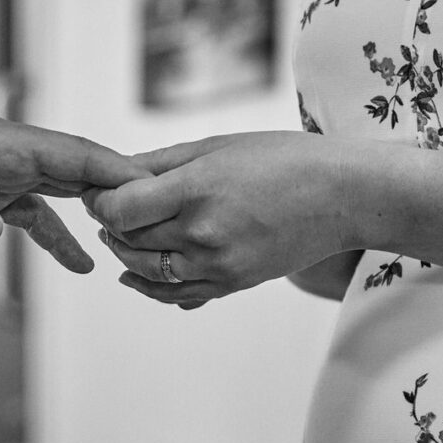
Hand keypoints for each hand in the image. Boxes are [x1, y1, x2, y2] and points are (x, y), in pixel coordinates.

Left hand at [0, 93, 146, 272]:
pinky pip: (37, 216)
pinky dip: (60, 238)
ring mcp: (4, 173)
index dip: (123, 172)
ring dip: (101, 216)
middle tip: (174, 222)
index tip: (164, 191)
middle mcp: (15, 154)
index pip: (80, 155)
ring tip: (138, 245)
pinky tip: (83, 265)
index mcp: (9, 142)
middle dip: (128, 195)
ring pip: (68, 193)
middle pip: (86, 172)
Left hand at [84, 132, 353, 305]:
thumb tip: (114, 172)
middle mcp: (203, 232)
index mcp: (197, 190)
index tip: (98, 191)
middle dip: (109, 224)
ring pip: (146, 270)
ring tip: (120, 234)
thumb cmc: (285, 159)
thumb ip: (161, 162)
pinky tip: (133, 274)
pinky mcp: (232, 283)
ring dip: (124, 253)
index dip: (100, 201)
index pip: (121, 209)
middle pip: (129, 239)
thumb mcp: (218, 147)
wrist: (344, 198)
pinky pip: (176, 295)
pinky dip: (149, 287)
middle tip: (104, 208)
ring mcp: (217, 264)